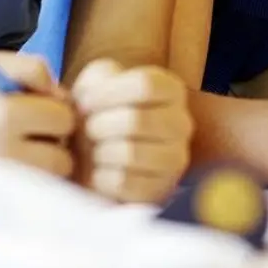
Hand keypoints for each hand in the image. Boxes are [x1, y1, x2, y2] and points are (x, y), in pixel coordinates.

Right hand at [0, 53, 75, 177]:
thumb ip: (31, 69)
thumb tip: (64, 97)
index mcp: (1, 110)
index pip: (62, 108)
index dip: (53, 102)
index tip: (38, 104)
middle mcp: (0, 145)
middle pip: (64, 137)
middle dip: (54, 130)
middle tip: (32, 129)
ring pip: (58, 166)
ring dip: (49, 157)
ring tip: (22, 150)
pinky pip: (39, 188)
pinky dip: (35, 180)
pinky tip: (15, 169)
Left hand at [72, 60, 193, 202]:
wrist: (90, 157)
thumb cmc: (96, 114)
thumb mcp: (97, 83)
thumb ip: (99, 77)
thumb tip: (96, 94)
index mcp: (171, 91)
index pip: (145, 85)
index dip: (107, 93)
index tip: (85, 102)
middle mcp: (181, 123)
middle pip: (137, 120)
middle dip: (99, 125)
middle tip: (87, 129)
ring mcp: (175, 159)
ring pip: (131, 153)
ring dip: (100, 151)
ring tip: (94, 150)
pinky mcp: (160, 190)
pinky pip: (124, 183)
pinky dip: (101, 177)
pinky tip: (99, 172)